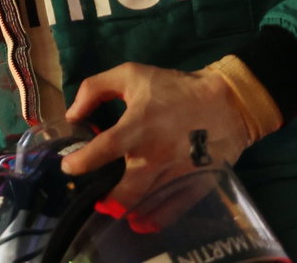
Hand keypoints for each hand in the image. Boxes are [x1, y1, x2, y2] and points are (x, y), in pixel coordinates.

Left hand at [58, 62, 249, 209]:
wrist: (228, 101)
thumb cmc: (175, 87)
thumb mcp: (132, 74)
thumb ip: (95, 88)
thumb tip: (72, 114)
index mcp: (138, 126)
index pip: (103, 150)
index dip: (81, 162)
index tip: (68, 167)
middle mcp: (155, 155)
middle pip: (126, 190)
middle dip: (107, 201)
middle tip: (97, 200)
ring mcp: (177, 173)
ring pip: (147, 203)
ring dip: (128, 212)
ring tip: (116, 211)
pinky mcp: (195, 183)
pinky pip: (173, 209)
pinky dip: (156, 219)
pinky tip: (142, 222)